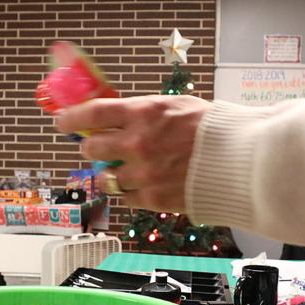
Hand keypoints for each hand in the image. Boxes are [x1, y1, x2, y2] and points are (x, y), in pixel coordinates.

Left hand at [56, 95, 209, 211]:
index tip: (63, 122)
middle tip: (99, 147)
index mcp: (143, 113)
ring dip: (112, 172)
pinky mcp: (152, 198)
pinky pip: (126, 197)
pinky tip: (144, 184)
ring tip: (128, 169)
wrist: (241, 161)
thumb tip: (117, 116)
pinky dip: (130, 191)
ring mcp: (143, 173)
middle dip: (92, 147)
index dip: (71, 119)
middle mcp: (137, 143)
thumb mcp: (177, 106)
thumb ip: (145, 112)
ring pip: (106, 177)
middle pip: (92, 148)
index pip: (91, 114)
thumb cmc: (215, 129)